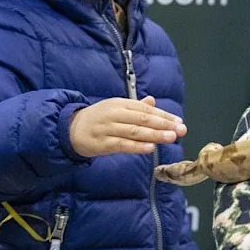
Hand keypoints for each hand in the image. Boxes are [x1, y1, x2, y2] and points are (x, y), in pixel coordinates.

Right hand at [68, 95, 186, 156]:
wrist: (68, 128)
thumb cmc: (98, 119)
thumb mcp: (116, 108)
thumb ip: (135, 107)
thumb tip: (153, 101)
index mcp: (121, 104)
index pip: (146, 109)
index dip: (164, 115)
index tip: (179, 121)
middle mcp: (115, 114)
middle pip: (143, 119)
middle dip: (164, 124)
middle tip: (181, 129)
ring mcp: (108, 128)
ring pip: (135, 131)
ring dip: (155, 134)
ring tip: (171, 137)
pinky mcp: (102, 143)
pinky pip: (122, 145)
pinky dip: (137, 146)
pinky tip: (150, 147)